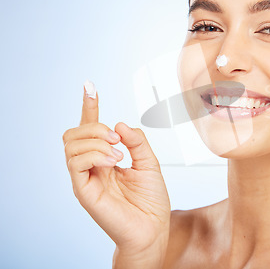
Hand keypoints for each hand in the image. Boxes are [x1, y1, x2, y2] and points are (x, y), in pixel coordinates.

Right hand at [62, 81, 170, 257]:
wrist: (153, 228)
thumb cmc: (151, 200)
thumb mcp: (149, 162)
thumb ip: (136, 141)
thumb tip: (118, 124)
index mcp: (106, 158)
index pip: (90, 128)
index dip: (89, 106)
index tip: (89, 86)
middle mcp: (92, 166)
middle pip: (74, 133)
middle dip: (93, 125)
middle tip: (115, 137)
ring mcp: (85, 178)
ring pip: (72, 144)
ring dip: (96, 140)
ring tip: (118, 153)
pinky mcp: (83, 190)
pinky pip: (76, 162)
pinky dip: (95, 154)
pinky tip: (113, 160)